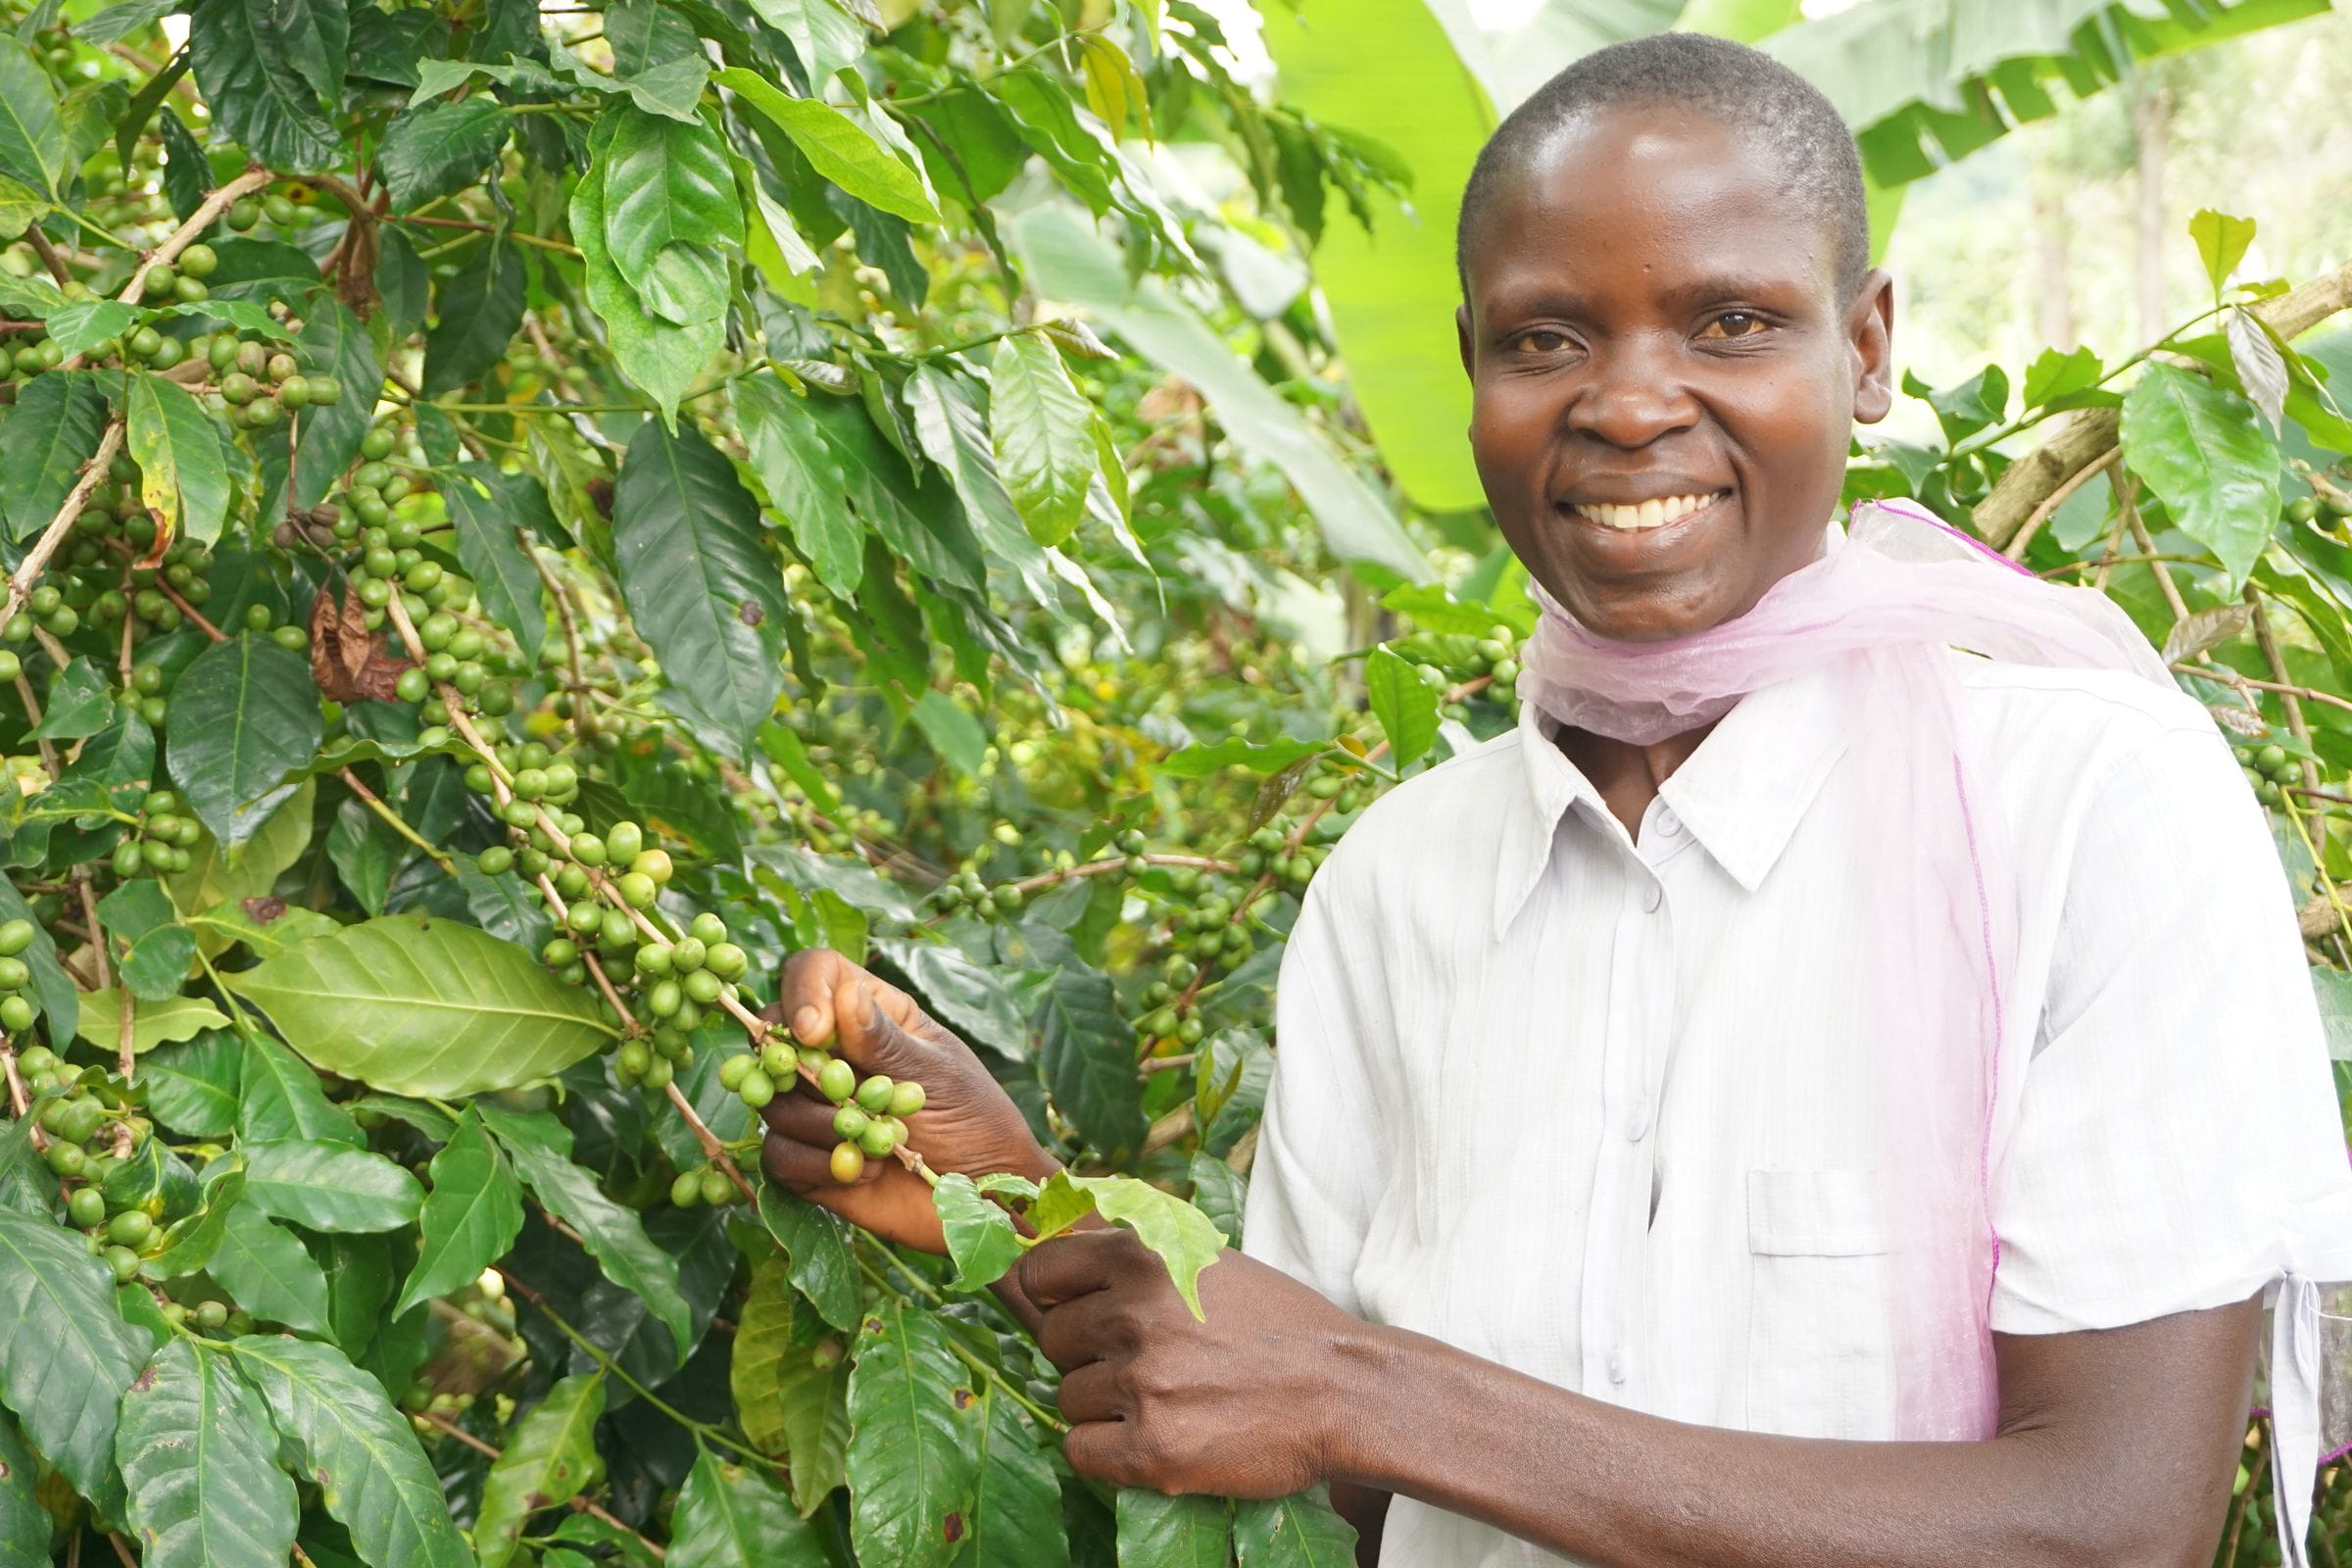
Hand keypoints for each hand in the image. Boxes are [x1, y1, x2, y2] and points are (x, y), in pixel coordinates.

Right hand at [758, 948, 1054, 1252]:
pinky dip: (817, 1164)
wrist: (984, 1196)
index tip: (814, 1032)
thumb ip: (885, 1040)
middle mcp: (834, 1055)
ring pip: (775, 1102)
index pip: (815, 974)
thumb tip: (844, 995)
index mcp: (869, 1015)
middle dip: (803, 1073)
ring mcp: (816, 1107)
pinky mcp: (809, 1159)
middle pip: (776, 1038)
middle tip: (843, 1097)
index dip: (802, 993)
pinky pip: (779, 1153)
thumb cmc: (975, 1121)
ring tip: (876, 1143)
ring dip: (821, 1124)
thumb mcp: (937, 1074)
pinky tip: (864, 1170)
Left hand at [1020, 1228, 1366, 1497]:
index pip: (1038, 1273)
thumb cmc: (1276, 1322)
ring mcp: (1141, 1383)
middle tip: (1145, 1364)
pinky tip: (1154, 1438)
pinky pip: (1080, 1451)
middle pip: (1051, 1340)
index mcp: (1140, 1256)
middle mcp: (1132, 1314)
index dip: (1056, 1298)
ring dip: (1103, 1405)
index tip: (1080, 1314)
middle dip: (1087, 1354)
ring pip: (1067, 1398)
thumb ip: (1134, 1259)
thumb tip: (1051, 1262)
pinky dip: (1107, 1452)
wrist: (1344, 1388)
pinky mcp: (1152, 1449)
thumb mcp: (1205, 1260)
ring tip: (1165, 1400)